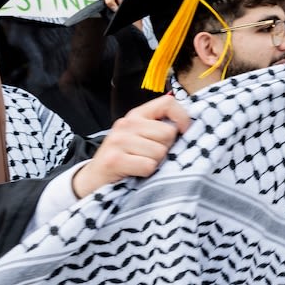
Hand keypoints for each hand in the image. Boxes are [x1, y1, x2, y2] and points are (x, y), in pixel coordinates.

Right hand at [71, 95, 190, 197]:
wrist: (94, 181)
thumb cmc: (128, 159)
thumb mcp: (143, 138)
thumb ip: (162, 129)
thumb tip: (189, 126)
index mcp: (136, 115)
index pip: (168, 103)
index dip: (182, 118)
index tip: (183, 133)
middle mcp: (126, 124)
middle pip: (168, 133)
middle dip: (166, 149)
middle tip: (150, 157)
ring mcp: (117, 141)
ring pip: (160, 152)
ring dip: (156, 164)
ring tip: (140, 165)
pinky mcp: (114, 159)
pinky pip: (149, 166)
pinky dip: (147, 173)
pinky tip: (134, 173)